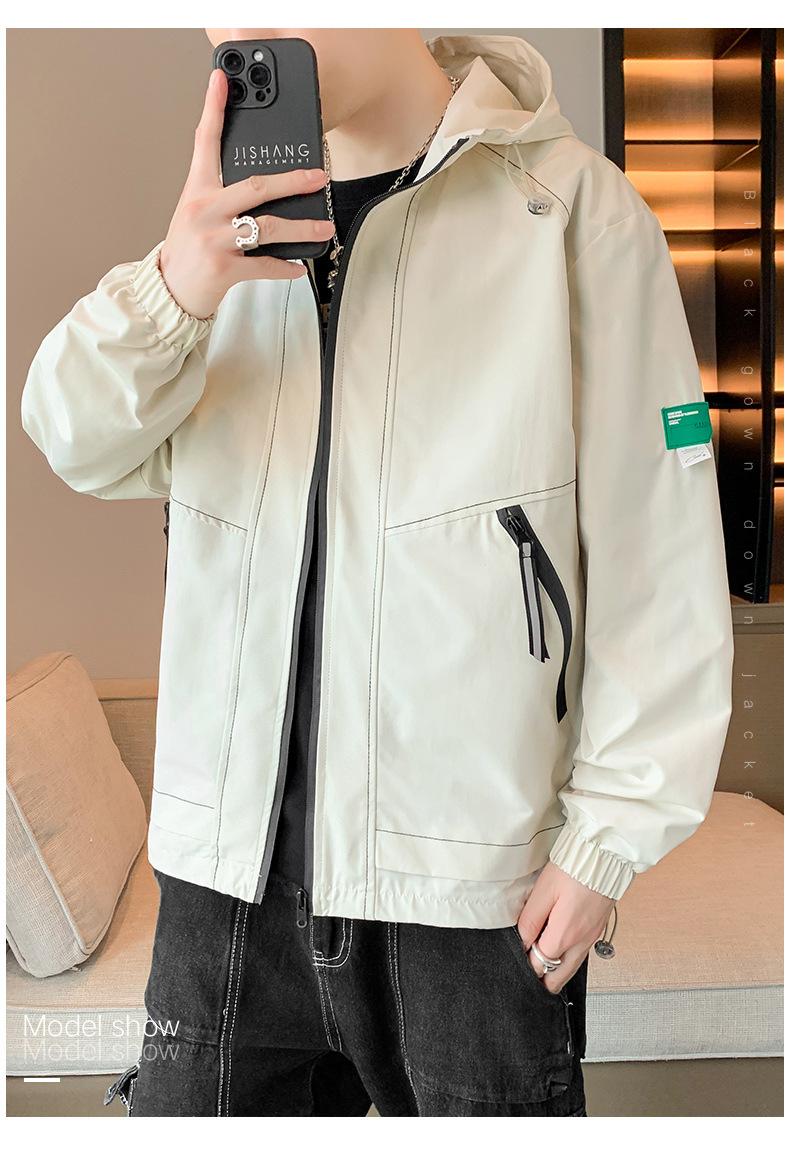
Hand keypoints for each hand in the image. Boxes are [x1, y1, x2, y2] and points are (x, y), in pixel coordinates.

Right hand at [158, 68, 335, 319]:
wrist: (170, 290)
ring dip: (302, 228)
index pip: (205, 142)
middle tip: (319, 177)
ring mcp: (214, 239)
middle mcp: (205, 211)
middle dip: (292, 181)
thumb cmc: (188, 249)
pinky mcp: (225, 268)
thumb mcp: (196, 213)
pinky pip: (265, 265)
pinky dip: (285, 267)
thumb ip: (222, 195)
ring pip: (268, 227)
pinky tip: (299, 266)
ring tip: (324, 228)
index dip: (213, 108)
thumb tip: (262, 184)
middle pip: (255, 186)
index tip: (222, 80)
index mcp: (197, 191)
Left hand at [516, 861, 614, 993]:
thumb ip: (530, 920)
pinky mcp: (597, 929)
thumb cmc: (575, 869)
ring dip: (555, 968)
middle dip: (542, 977)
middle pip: (558, 977)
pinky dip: (567, 957)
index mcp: (565, 935)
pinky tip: (558, 945)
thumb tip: (522, 942)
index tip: (518, 956)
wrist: (607, 856)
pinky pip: (580, 954)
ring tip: (539, 960)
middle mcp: (581, 942)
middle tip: (528, 969)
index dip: (526, 964)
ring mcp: (592, 937)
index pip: (540, 965)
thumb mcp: (543, 891)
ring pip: (570, 967)